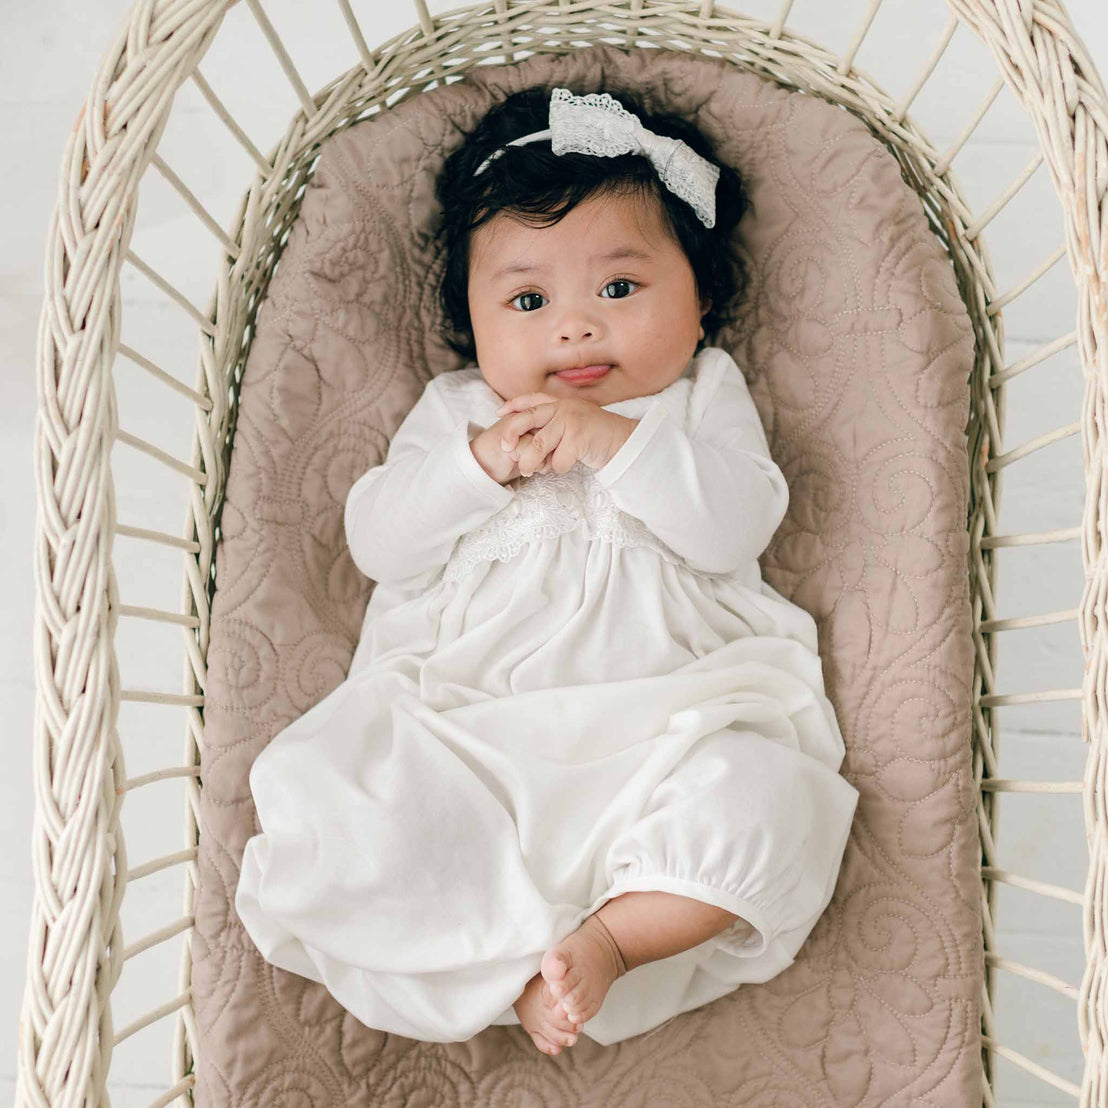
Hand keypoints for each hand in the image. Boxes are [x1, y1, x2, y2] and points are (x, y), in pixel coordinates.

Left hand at [494, 393, 636, 476]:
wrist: (626, 441)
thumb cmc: (597, 436)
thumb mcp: (575, 422)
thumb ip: (554, 424)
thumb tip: (526, 439)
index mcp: (561, 404)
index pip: (532, 399)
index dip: (513, 405)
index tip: (498, 413)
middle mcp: (563, 408)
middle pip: (526, 419)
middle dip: (510, 434)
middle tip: (506, 449)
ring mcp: (571, 421)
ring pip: (538, 445)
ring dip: (531, 462)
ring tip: (529, 471)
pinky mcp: (579, 438)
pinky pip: (557, 461)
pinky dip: (558, 469)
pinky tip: (569, 465)